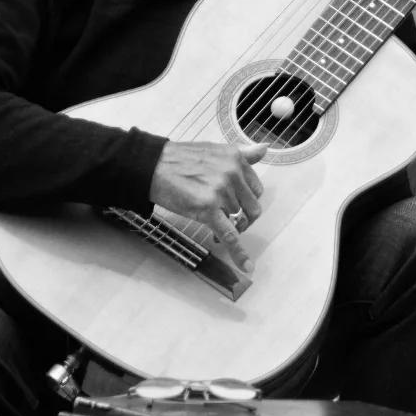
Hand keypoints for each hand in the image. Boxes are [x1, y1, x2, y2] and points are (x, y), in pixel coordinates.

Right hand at [148, 141, 267, 272]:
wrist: (151, 166)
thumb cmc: (179, 159)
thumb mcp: (216, 150)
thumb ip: (243, 154)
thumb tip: (265, 149)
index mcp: (236, 159)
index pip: (256, 189)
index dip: (247, 202)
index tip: (237, 208)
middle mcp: (232, 173)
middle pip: (251, 208)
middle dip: (241, 219)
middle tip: (227, 221)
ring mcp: (221, 191)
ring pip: (238, 222)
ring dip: (229, 228)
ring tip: (212, 226)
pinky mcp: (208, 208)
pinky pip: (229, 236)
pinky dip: (239, 253)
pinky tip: (246, 266)